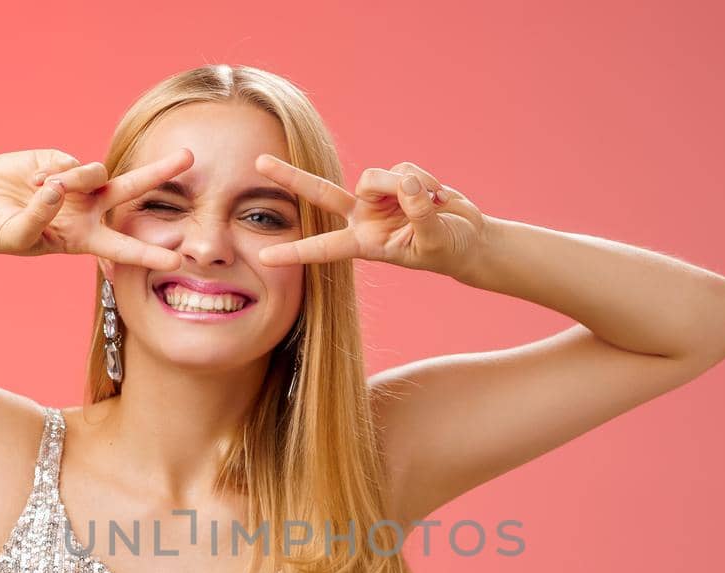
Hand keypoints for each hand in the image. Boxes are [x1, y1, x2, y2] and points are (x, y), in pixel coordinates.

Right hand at [0, 148, 189, 269]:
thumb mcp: (17, 235)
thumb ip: (39, 217)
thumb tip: (57, 189)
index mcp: (82, 238)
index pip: (123, 247)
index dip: (149, 252)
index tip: (177, 259)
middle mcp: (86, 209)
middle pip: (131, 190)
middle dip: (160, 173)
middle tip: (190, 158)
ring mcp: (74, 183)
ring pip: (95, 173)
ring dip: (73, 180)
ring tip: (40, 189)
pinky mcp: (57, 160)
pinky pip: (69, 161)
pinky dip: (51, 171)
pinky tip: (30, 179)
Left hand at [253, 156, 487, 277]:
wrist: (466, 238)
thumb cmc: (448, 248)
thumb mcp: (435, 240)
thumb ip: (419, 213)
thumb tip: (404, 182)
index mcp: (366, 244)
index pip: (325, 248)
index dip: (295, 252)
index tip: (263, 257)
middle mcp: (364, 218)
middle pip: (321, 194)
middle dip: (291, 178)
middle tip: (258, 163)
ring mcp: (378, 198)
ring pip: (374, 176)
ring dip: (406, 185)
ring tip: (434, 203)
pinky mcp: (395, 180)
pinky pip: (402, 168)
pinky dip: (425, 180)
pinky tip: (438, 195)